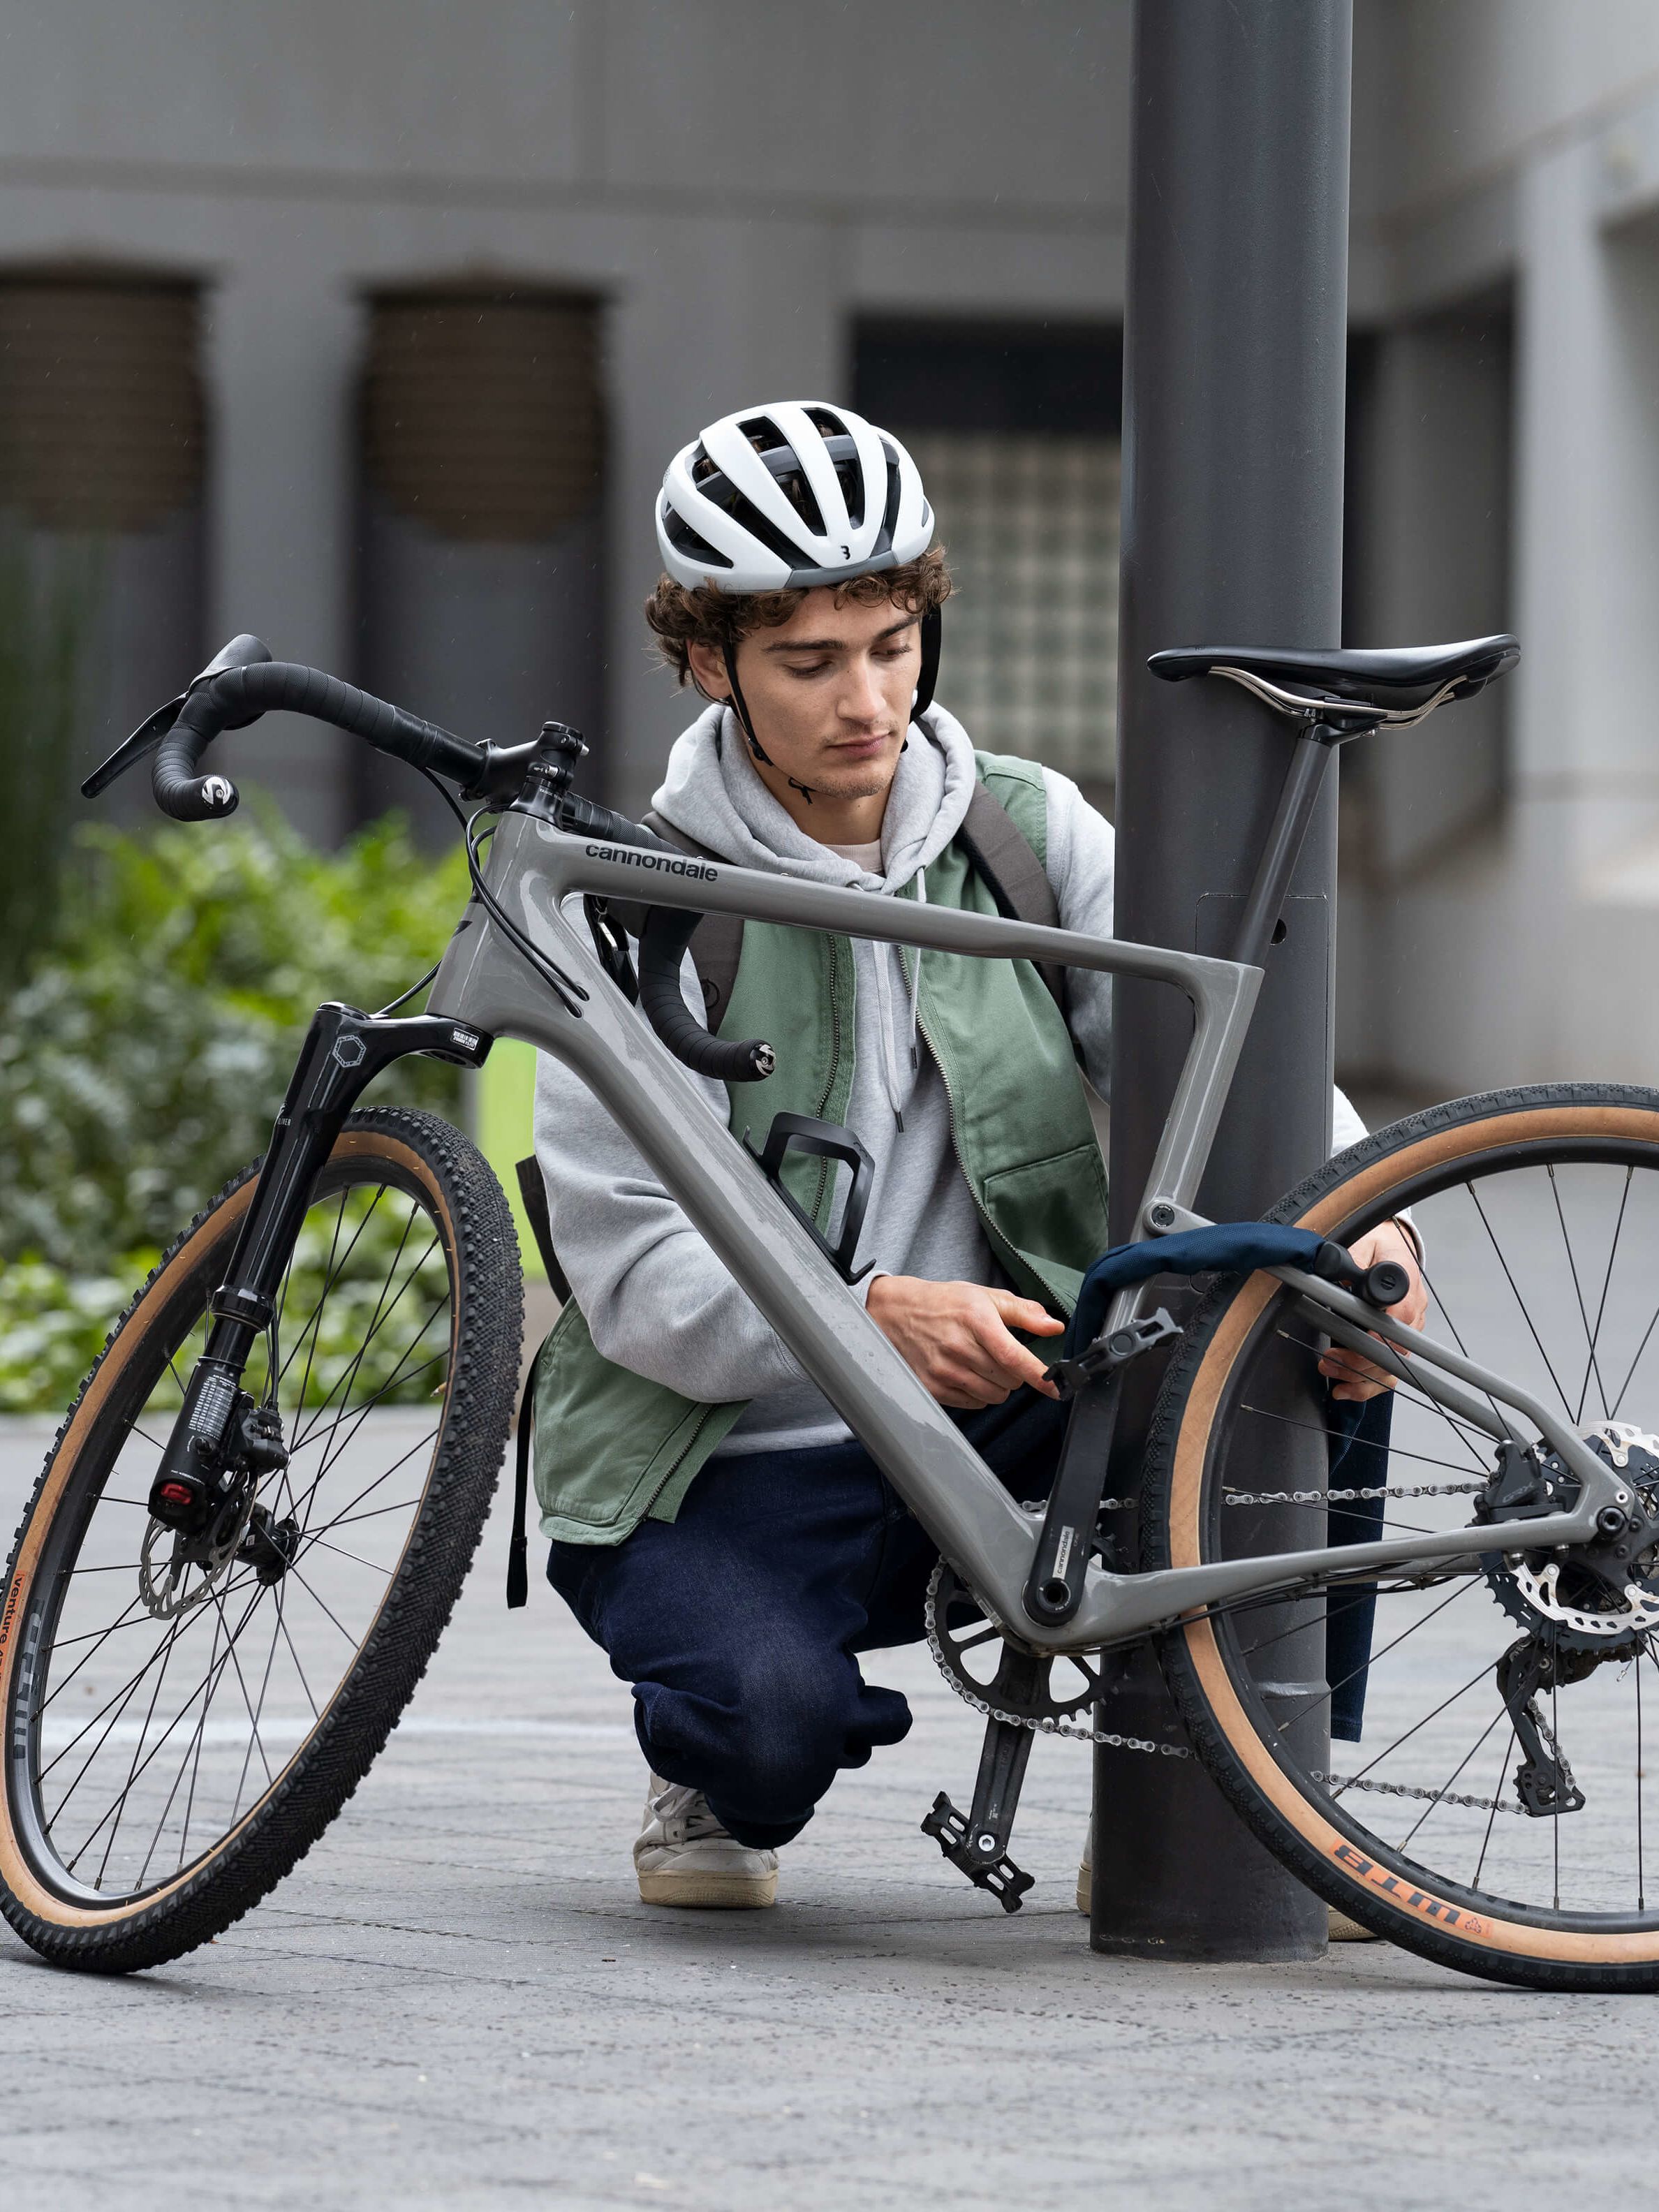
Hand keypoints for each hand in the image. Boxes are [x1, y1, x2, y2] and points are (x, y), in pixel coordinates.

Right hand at [866, 1274, 1064, 1408]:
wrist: (896, 1313)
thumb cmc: (945, 1304)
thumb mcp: (984, 1297)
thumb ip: (1024, 1312)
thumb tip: (1055, 1327)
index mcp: (975, 1320)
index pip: (1013, 1356)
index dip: (1039, 1376)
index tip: (1058, 1389)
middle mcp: (959, 1348)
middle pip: (1009, 1380)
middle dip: (1013, 1372)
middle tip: (998, 1354)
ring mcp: (944, 1371)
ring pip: (995, 1395)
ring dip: (997, 1384)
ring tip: (981, 1363)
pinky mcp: (933, 1388)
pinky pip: (974, 1404)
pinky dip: (979, 1393)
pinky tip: (967, 1373)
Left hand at [1318, 1221, 1427, 1402]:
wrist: (1387, 1247)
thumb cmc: (1376, 1245)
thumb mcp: (1362, 1243)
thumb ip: (1353, 1259)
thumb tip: (1340, 1273)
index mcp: (1406, 1287)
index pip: (1399, 1318)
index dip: (1377, 1336)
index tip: (1352, 1344)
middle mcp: (1411, 1314)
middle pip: (1393, 1352)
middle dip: (1358, 1361)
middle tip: (1327, 1359)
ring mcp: (1406, 1333)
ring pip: (1390, 1369)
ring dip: (1357, 1377)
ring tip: (1328, 1369)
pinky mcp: (1396, 1345)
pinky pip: (1387, 1375)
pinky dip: (1365, 1387)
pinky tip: (1343, 1390)